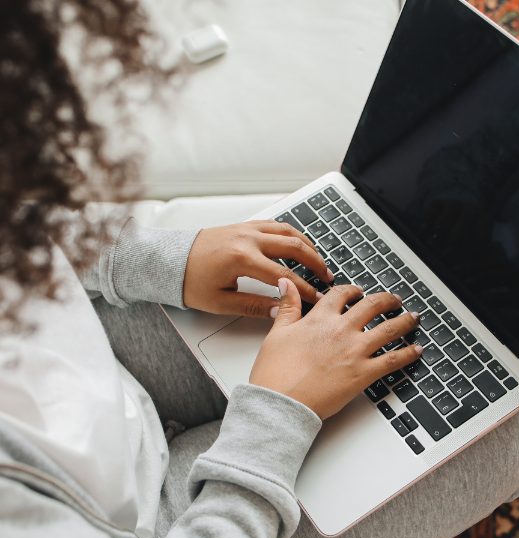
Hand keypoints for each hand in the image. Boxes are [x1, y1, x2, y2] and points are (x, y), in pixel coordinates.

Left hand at [183, 220, 332, 317]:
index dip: (305, 289)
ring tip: (319, 260)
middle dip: (315, 263)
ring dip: (307, 245)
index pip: (284, 277)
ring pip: (288, 231)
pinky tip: (299, 243)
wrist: (169, 259)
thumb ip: (254, 305)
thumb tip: (281, 310)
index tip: (318, 298)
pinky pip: (275, 224)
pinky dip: (292, 233)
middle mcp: (248, 239)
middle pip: (294, 247)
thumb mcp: (220, 301)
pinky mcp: (244, 225)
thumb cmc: (189, 280)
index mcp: (242, 259)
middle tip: (328, 276)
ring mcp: (247, 228)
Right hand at [250, 279, 422, 418]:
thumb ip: (288, 306)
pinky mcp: (364, 374)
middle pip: (372, 306)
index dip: (352, 290)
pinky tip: (416, 350)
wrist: (282, 402)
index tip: (358, 291)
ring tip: (413, 318)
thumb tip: (287, 285)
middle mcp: (341, 330)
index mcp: (320, 319)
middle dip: (387, 300)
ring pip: (389, 329)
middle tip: (395, 301)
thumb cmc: (276, 374)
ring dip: (405, 321)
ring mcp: (355, 351)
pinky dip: (408, 354)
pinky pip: (394, 360)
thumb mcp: (277, 333)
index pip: (341, 294)